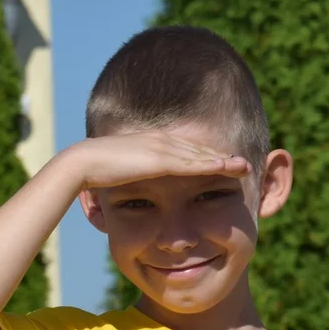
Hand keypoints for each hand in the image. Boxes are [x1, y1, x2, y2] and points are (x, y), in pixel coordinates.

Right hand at [70, 131, 251, 190]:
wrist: (82, 163)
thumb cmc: (92, 172)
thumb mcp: (117, 173)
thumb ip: (129, 177)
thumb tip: (128, 188)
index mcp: (150, 144)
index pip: (184, 149)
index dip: (205, 156)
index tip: (221, 163)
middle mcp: (160, 141)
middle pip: (198, 149)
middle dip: (222, 156)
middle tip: (243, 163)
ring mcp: (162, 148)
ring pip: (201, 155)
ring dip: (226, 160)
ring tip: (246, 166)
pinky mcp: (161, 160)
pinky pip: (194, 164)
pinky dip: (215, 165)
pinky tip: (231, 168)